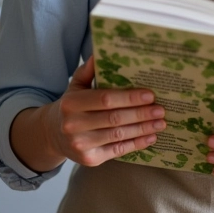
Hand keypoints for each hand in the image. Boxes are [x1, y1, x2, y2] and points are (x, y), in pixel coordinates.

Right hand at [42, 55, 166, 166]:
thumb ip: (88, 70)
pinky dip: (137, 144)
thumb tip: (101, 53)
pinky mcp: (90, 160)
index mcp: (71, 103)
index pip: (105, 99)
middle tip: (160, 109)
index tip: (150, 95)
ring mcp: (81, 145)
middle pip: (115, 118)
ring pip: (119, 135)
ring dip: (143, 129)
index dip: (129, 97)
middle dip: (141, 114)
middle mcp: (73, 125)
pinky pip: (118, 151)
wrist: (53, 135)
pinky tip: (151, 137)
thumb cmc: (71, 106)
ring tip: (160, 122)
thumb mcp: (75, 86)